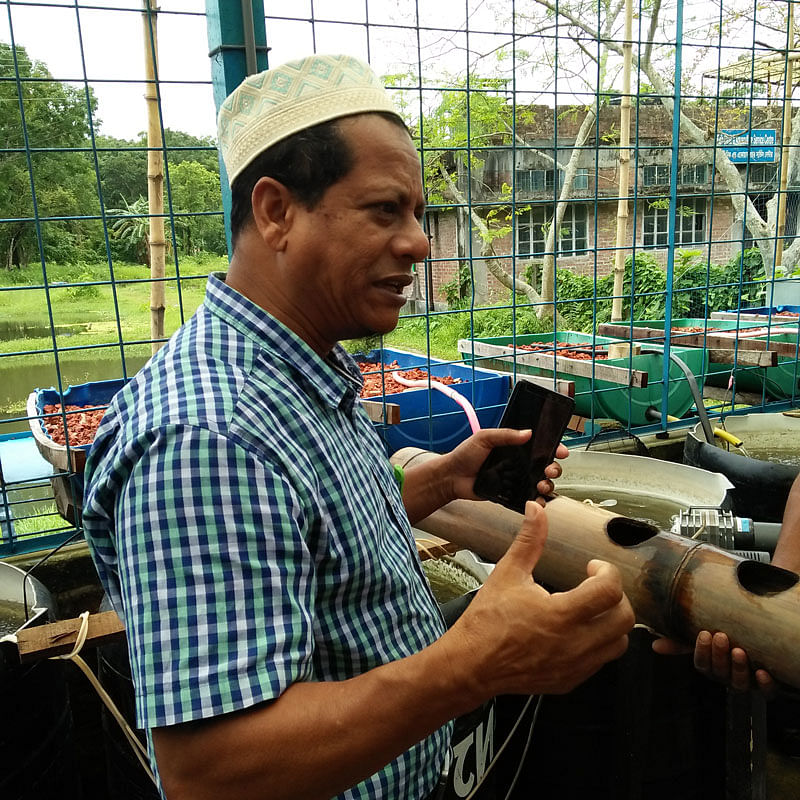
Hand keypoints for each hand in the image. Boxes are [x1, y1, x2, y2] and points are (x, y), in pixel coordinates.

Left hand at [445, 428, 568, 503]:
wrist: (452, 477)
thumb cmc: (465, 455)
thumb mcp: (484, 438)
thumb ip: (505, 435)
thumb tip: (527, 432)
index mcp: (514, 447)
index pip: (540, 446)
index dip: (553, 448)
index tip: (560, 451)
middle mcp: (518, 462)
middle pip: (545, 465)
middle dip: (553, 468)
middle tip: (549, 470)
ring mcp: (515, 479)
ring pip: (541, 482)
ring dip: (547, 484)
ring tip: (541, 484)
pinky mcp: (510, 494)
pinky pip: (529, 497)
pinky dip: (537, 500)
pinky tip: (537, 499)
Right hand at [445, 501, 633, 700]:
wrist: (472, 664)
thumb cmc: (487, 620)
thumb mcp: (508, 573)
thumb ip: (529, 540)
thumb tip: (536, 509)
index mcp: (561, 614)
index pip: (610, 591)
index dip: (607, 572)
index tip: (592, 567)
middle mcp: (574, 643)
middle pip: (625, 619)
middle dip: (616, 596)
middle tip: (596, 586)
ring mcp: (575, 666)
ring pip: (618, 643)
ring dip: (611, 622)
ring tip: (590, 609)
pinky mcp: (571, 680)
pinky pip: (601, 661)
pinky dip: (598, 643)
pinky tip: (577, 630)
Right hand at [652, 631, 776, 696]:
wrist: (762, 650)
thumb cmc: (728, 643)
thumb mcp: (704, 642)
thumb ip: (680, 643)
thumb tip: (655, 644)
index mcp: (711, 668)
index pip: (702, 664)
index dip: (702, 651)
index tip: (704, 634)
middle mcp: (727, 677)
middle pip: (719, 673)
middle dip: (719, 656)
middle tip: (721, 636)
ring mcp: (747, 683)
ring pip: (739, 683)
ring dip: (738, 668)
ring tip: (739, 651)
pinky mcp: (767, 688)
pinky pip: (766, 693)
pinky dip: (765, 684)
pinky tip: (762, 672)